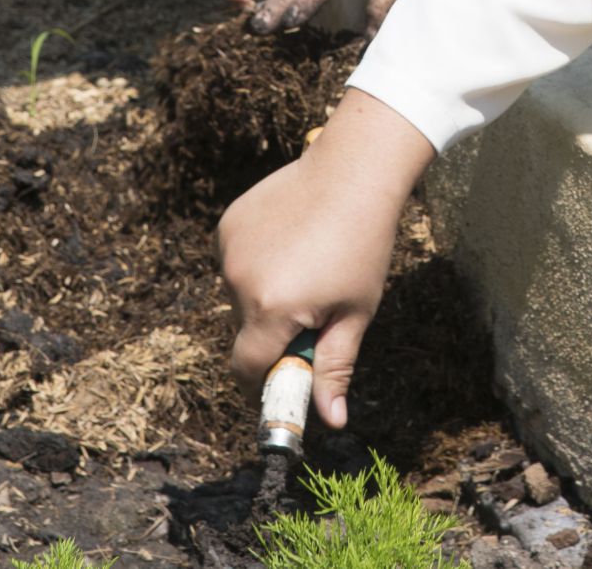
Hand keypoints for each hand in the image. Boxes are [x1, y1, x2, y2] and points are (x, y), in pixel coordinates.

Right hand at [220, 90, 434, 429]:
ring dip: (265, 296)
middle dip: (274, 333)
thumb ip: (335, 368)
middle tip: (316, 310)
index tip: (287, 378)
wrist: (354, 170)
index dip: (266, 382)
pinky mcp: (227, 224)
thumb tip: (330, 421)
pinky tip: (291, 242)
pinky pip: (235, 262)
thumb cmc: (364, 245)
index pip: (248, 369)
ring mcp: (228, 250)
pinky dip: (257, 264)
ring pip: (239, 296)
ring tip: (308, 266)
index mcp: (272, 308)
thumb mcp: (355, 312)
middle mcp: (239, 281)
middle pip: (246, 332)